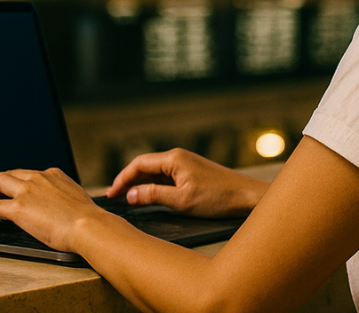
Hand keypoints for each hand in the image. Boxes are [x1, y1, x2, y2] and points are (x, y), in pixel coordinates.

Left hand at [0, 167, 106, 251]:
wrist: (87, 225)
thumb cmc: (87, 218)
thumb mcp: (77, 198)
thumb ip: (65, 197)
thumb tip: (63, 207)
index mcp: (54, 174)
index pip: (31, 174)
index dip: (22, 184)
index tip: (21, 193)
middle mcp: (38, 178)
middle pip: (11, 174)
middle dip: (3, 185)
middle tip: (1, 197)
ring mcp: (26, 191)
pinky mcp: (17, 208)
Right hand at [106, 148, 268, 217]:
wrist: (246, 196)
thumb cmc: (217, 198)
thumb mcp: (181, 201)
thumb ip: (153, 196)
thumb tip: (130, 195)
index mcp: (174, 159)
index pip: (139, 164)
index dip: (122, 179)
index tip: (112, 194)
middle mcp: (179, 157)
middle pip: (146, 166)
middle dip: (129, 181)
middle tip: (115, 198)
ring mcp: (186, 164)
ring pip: (156, 172)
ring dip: (141, 184)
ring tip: (128, 199)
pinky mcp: (192, 173)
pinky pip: (167, 177)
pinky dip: (154, 186)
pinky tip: (150, 197)